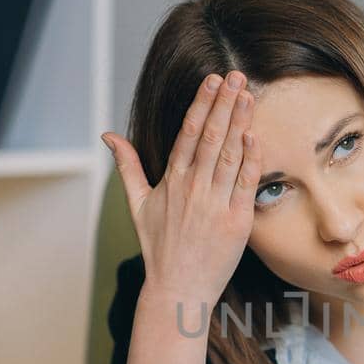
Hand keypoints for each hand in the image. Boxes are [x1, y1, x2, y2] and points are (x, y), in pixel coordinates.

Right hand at [101, 71, 261, 308]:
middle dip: (224, 103)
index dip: (202, 104)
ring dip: (240, 122)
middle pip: (212, 136)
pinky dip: (252, 158)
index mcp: (171, 180)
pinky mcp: (236, 221)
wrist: (178, 288)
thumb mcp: (136, 204)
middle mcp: (193, 188)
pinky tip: (256, 135)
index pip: (189, 133)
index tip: (213, 80)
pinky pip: (246, 183)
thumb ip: (126, 166)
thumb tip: (107, 135)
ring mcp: (215, 204)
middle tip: (235, 75)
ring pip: (230, 154)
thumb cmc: (158, 246)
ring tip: (248, 95)